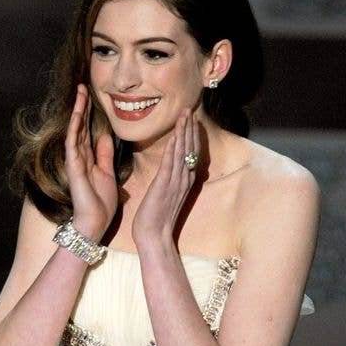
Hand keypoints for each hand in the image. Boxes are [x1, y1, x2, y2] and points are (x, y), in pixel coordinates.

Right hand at [65, 84, 117, 239]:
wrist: (94, 222)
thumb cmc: (100, 202)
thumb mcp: (107, 172)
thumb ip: (105, 155)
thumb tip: (106, 136)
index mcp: (89, 158)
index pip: (88, 130)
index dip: (90, 113)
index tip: (93, 95)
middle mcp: (79, 156)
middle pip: (80, 125)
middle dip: (81, 106)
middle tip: (82, 86)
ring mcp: (74, 161)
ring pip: (75, 130)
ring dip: (76, 111)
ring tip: (79, 93)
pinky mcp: (73, 167)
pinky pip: (73, 143)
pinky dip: (74, 128)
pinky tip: (76, 114)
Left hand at [132, 108, 199, 250]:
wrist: (153, 236)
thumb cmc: (155, 219)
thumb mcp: (165, 196)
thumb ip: (170, 182)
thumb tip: (170, 173)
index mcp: (184, 181)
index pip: (190, 153)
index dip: (191, 135)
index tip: (190, 119)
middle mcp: (184, 178)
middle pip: (190, 148)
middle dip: (190, 127)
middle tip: (190, 108)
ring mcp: (176, 181)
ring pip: (183, 150)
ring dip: (185, 130)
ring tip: (186, 113)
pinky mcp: (165, 184)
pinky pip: (172, 160)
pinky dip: (175, 145)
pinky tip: (177, 133)